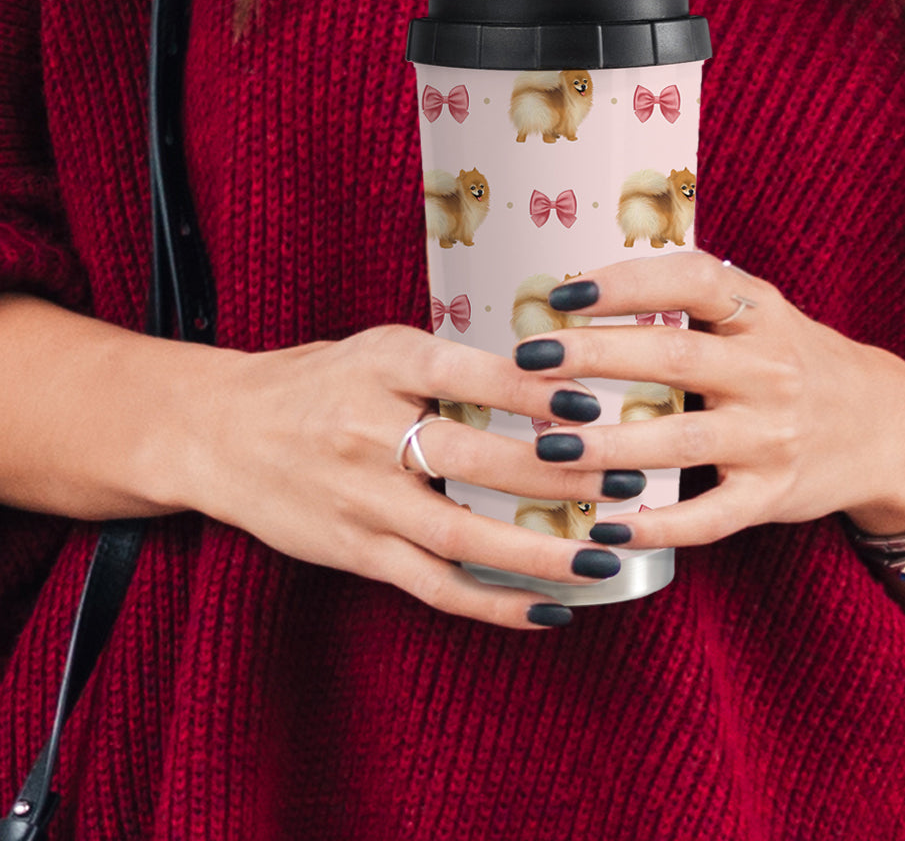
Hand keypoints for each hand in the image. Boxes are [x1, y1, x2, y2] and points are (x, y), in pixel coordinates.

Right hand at [171, 325, 631, 628]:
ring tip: (605, 556)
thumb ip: (451, 366)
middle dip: (558, 474)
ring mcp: (360, 500)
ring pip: (460, 536)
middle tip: (628, 479)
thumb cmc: (317, 383)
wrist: (221, 432)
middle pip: (473, 460)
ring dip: (539, 552)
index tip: (593, 401)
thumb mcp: (378, 350)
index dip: (532, 390)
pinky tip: (549, 609)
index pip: (467, 374)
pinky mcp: (355, 552)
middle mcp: (369, 432)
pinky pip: (432, 587)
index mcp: (382, 366)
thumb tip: (552, 380)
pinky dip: (493, 604)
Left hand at [511, 253, 904, 549]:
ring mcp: (772, 436)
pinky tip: (602, 529)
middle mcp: (768, 370)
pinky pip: (708, 516)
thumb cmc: (793, 359)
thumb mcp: (760, 313)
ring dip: (608, 445)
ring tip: (545, 446)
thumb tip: (580, 289)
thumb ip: (693, 301)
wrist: (884, 428)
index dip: (625, 284)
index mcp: (759, 313)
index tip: (561, 292)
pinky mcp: (772, 495)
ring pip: (681, 441)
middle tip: (528, 360)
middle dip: (594, 357)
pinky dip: (655, 525)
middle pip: (672, 358)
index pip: (691, 282)